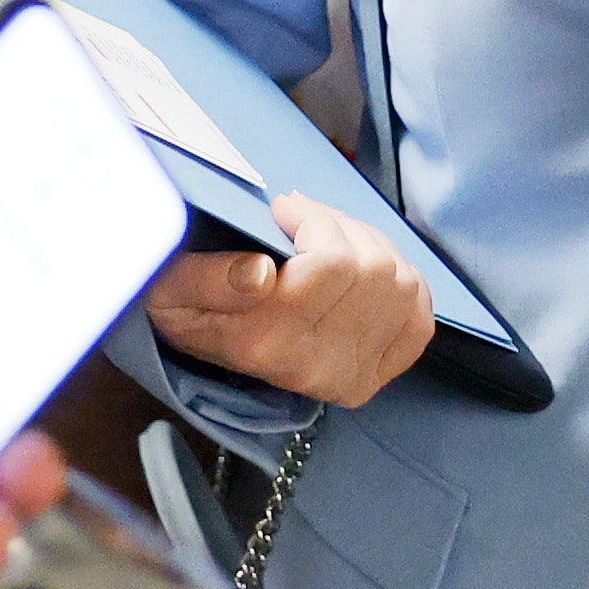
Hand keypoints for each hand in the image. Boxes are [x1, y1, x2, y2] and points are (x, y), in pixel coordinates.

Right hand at [140, 193, 435, 407]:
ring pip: (400, 284)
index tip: (284, 210)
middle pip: (374, 268)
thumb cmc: (185, 304)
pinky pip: (418, 319)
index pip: (333, 262)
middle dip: (343, 226)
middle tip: (309, 221)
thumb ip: (209, 277)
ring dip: (371, 247)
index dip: (315, 218)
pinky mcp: (372, 378)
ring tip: (333, 242)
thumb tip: (261, 272)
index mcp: (264, 340)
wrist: (200, 349)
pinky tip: (367, 274)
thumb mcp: (170, 286)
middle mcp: (313, 366)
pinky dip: (403, 284)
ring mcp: (348, 376)